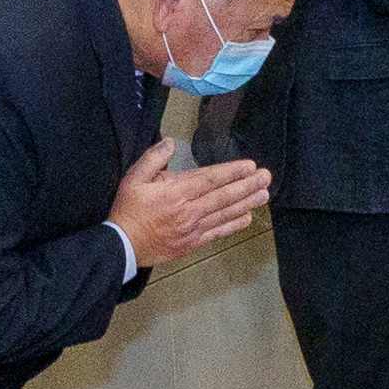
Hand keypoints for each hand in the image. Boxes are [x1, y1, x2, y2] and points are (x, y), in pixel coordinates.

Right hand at [108, 141, 273, 269]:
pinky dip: (233, 225)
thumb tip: (171, 142)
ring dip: (247, 203)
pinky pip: (217, 232)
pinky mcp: (192, 243)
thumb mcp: (132, 179)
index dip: (232, 172)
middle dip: (247, 185)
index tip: (250, 166)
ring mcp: (192, 228)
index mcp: (175, 192)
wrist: (121, 246)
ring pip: (225, 213)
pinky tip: (248, 218)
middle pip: (223, 196)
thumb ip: (153, 159)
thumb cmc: (128, 210)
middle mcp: (189, 210)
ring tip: (265, 194)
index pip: (210, 179)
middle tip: (266, 177)